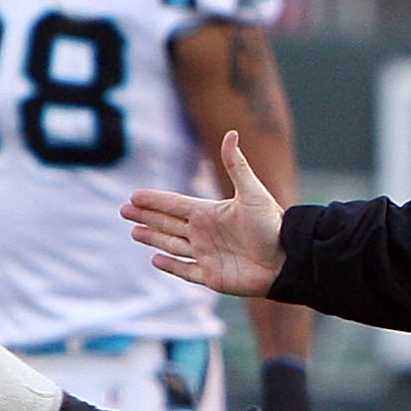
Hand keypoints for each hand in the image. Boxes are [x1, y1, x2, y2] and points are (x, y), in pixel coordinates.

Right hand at [126, 130, 286, 296]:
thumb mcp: (252, 193)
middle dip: (145, 216)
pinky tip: (156, 259)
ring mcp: (207, 255)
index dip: (154, 201)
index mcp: (210, 213)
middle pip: (167, 223)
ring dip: (153, 238)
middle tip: (123, 210)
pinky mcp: (211, 276)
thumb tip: (231, 133)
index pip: (174, 205)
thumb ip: (237, 165)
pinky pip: (185, 270)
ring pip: (172, 245)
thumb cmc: (272, 225)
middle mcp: (205, 233)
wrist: (287, 259)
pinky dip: (170, 266)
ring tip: (135, 232)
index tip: (134, 196)